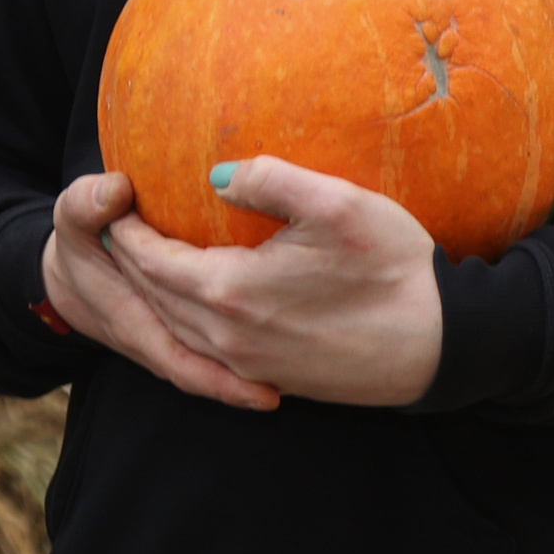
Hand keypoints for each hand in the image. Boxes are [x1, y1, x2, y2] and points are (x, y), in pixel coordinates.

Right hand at [42, 172, 278, 410]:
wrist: (71, 267)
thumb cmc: (80, 236)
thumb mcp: (74, 213)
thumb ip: (88, 202)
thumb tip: (118, 191)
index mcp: (130, 319)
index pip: (179, 361)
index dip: (219, 380)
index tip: (266, 392)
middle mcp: (151, 338)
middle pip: (200, 374)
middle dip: (241, 387)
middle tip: (288, 391)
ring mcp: (165, 338)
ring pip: (207, 367)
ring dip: (243, 378)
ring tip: (292, 381)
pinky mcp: (177, 330)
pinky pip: (208, 352)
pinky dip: (238, 359)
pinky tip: (278, 355)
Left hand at [104, 156, 443, 407]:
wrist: (440, 346)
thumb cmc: (393, 269)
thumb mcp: (337, 205)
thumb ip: (270, 180)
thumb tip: (216, 175)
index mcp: (230, 291)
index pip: (151, 260)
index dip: (126, 230)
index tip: (113, 201)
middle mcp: (228, 336)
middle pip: (154, 298)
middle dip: (128, 263)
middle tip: (114, 228)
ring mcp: (249, 363)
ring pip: (176, 329)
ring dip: (151, 295)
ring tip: (142, 262)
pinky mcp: (271, 378)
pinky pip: (204, 351)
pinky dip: (180, 324)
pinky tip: (189, 305)